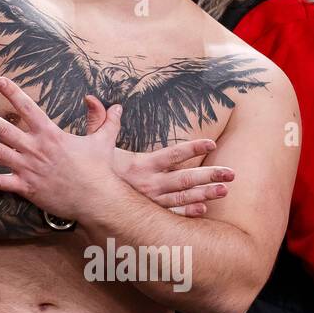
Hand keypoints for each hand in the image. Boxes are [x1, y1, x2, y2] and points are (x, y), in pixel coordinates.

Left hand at [0, 77, 123, 221]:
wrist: (98, 198)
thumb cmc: (100, 170)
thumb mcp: (104, 141)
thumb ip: (107, 121)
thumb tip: (117, 105)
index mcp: (50, 134)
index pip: (28, 108)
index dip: (13, 92)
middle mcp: (35, 148)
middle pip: (3, 128)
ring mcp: (28, 168)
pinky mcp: (26, 187)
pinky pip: (0, 182)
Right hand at [86, 97, 233, 216]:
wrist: (81, 201)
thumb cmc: (90, 170)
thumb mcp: (92, 144)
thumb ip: (98, 121)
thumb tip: (92, 98)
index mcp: (140, 164)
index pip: (172, 154)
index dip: (192, 148)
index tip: (211, 143)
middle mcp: (149, 184)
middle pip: (185, 179)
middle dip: (210, 175)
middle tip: (231, 174)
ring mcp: (149, 201)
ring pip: (183, 198)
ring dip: (205, 194)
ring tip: (224, 190)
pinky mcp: (146, 213)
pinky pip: (170, 214)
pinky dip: (187, 213)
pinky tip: (203, 210)